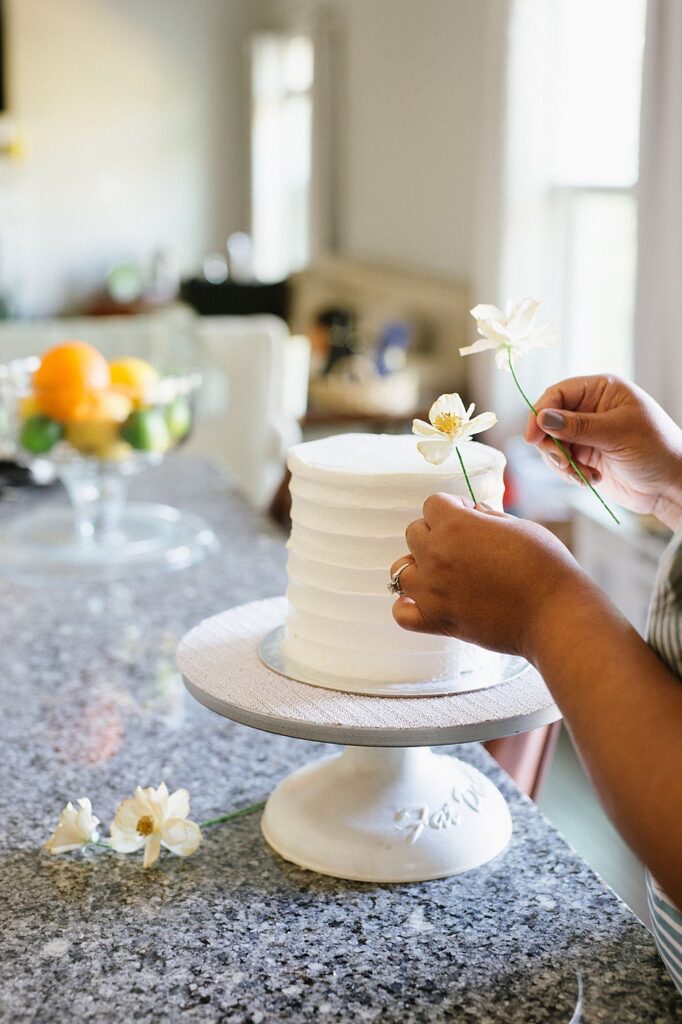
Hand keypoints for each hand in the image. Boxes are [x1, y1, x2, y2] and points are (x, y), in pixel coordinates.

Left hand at [391, 495, 595, 661]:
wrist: (555, 614)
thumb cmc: (545, 566)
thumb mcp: (518, 525)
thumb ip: (485, 518)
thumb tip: (471, 513)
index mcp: (455, 526)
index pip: (432, 503)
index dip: (453, 507)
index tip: (471, 518)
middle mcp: (436, 556)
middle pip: (413, 533)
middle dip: (435, 533)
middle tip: (464, 546)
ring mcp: (433, 591)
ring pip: (400, 570)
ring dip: (419, 567)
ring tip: (444, 572)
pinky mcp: (439, 621)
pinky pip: (401, 614)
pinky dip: (408, 607)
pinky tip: (427, 600)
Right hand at [524, 375, 681, 528]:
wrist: (670, 485)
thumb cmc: (656, 449)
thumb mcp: (617, 434)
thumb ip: (578, 426)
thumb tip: (543, 418)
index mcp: (601, 390)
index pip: (557, 394)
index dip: (540, 413)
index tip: (532, 438)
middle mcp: (590, 408)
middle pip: (548, 420)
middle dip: (552, 445)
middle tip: (564, 463)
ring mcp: (586, 433)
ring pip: (551, 444)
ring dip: (562, 464)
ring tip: (585, 475)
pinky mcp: (584, 456)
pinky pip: (561, 462)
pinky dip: (570, 474)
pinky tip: (591, 478)